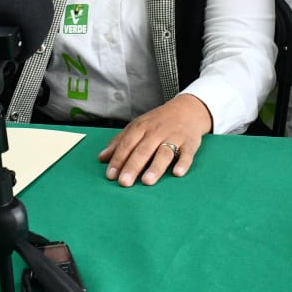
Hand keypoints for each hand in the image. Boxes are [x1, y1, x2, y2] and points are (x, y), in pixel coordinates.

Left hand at [97, 93, 212, 186]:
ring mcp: (174, 136)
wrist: (187, 109)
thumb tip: (101, 158)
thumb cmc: (158, 122)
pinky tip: (177, 173)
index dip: (118, 159)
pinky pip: (187, 153)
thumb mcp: (137, 127)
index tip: (110, 175)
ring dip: (155, 167)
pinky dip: (183, 162)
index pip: (127, 144)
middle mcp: (157, 131)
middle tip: (124, 182)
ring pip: (164, 152)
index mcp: (141, 128)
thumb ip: (120, 142)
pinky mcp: (190, 142)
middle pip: (143, 150)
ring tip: (147, 181)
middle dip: (133, 166)